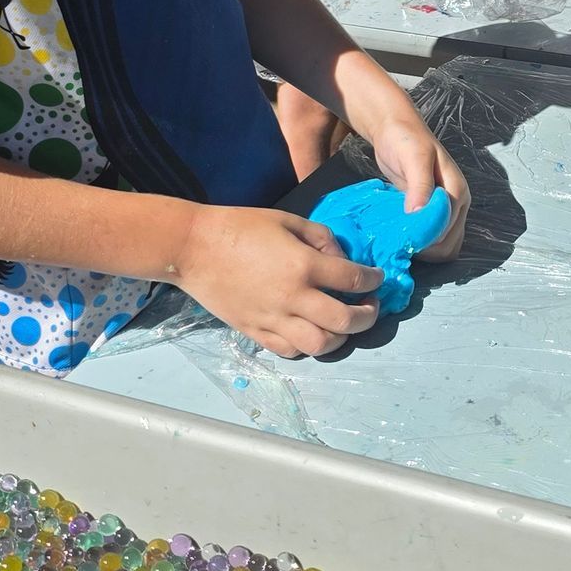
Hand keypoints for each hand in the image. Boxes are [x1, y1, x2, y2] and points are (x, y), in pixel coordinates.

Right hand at [175, 205, 384, 358]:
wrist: (193, 247)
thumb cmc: (240, 226)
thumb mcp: (288, 220)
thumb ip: (321, 238)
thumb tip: (341, 258)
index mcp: (303, 265)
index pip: (353, 280)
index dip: (373, 280)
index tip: (377, 278)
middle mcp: (293, 298)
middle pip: (345, 322)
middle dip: (367, 316)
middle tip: (370, 307)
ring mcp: (273, 319)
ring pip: (320, 345)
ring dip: (340, 338)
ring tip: (341, 325)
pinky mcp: (255, 332)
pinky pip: (290, 350)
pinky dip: (307, 345)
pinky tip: (310, 331)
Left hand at [361, 110, 468, 261]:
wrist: (394, 128)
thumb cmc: (405, 139)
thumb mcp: (413, 158)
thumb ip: (419, 186)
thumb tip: (419, 215)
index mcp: (457, 192)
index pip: (448, 233)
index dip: (426, 240)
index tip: (402, 238)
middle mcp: (455, 204)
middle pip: (448, 244)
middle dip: (425, 249)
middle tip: (398, 242)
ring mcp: (443, 208)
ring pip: (441, 244)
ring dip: (422, 248)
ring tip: (398, 240)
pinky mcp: (429, 210)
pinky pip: (430, 236)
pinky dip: (418, 241)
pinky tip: (400, 234)